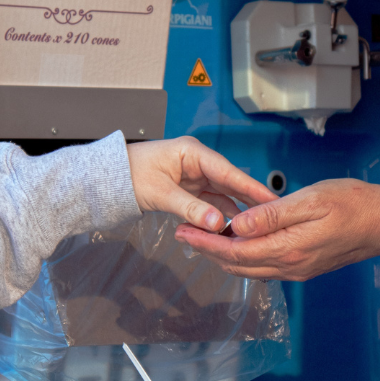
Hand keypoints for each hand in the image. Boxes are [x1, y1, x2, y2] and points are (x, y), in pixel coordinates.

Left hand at [127, 136, 276, 230]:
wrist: (108, 181)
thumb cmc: (128, 176)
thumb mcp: (160, 192)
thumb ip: (190, 208)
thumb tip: (216, 222)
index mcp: (192, 152)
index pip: (228, 171)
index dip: (251, 186)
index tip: (269, 199)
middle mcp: (198, 163)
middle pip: (230, 183)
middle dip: (249, 200)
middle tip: (271, 214)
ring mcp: (195, 177)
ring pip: (222, 195)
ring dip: (235, 211)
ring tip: (253, 227)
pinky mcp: (190, 190)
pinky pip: (210, 204)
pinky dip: (218, 216)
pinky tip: (231, 228)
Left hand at [174, 179, 379, 281]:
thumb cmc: (352, 204)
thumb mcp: (310, 201)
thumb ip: (271, 216)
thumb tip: (237, 225)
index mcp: (288, 249)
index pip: (235, 250)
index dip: (206, 242)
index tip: (183, 232)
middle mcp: (290, 266)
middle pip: (237, 264)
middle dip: (207, 251)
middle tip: (183, 236)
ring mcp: (297, 270)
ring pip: (249, 268)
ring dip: (223, 256)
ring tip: (203, 240)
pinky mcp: (303, 266)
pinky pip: (265, 267)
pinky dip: (244, 257)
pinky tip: (238, 245)